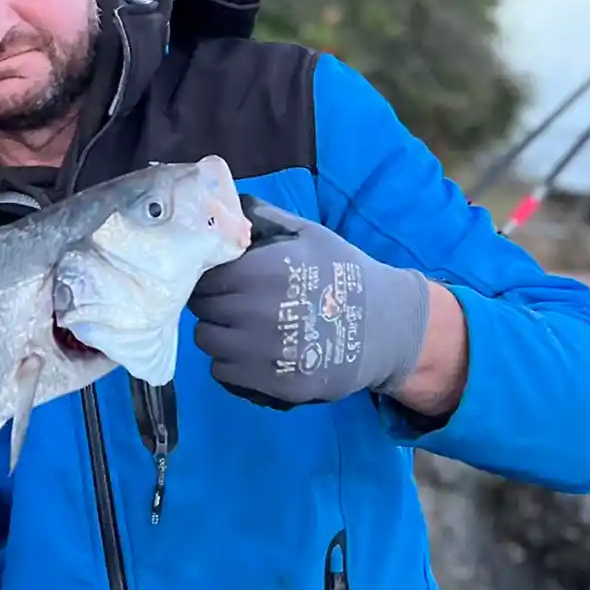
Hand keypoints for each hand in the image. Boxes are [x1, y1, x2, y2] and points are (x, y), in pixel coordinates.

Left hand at [188, 196, 429, 408]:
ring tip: (242, 327)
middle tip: (234, 302)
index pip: (204, 277)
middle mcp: (256, 312)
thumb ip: (264, 220)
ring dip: (218, 332)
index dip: (208, 276)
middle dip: (213, 302)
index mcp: (262, 272)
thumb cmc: (344, 275)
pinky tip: (253, 351)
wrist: (387, 327)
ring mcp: (263, 352)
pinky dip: (230, 361)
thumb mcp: (309, 235)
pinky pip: (221, 371)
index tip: (220, 278)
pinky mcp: (272, 383)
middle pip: (202, 308)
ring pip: (206, 340)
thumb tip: (227, 206)